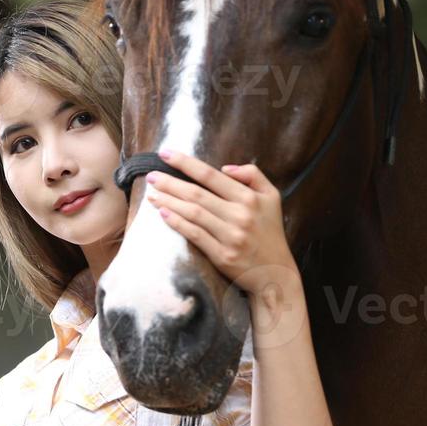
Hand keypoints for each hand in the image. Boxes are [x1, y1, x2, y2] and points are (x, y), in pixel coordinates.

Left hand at [142, 148, 299, 299]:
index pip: (210, 175)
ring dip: (169, 202)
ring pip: (193, 213)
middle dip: (170, 183)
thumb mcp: (271, 197)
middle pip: (196, 194)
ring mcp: (230, 237)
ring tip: (152, 194)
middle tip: (151, 176)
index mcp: (249, 198)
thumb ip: (252, 175)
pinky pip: (195, 235)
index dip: (185, 163)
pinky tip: (163, 214)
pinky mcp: (222, 256)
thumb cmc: (270, 231)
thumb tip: (225, 167)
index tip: (165, 153)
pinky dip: (177, 223)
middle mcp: (240, 215)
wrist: (275, 272)